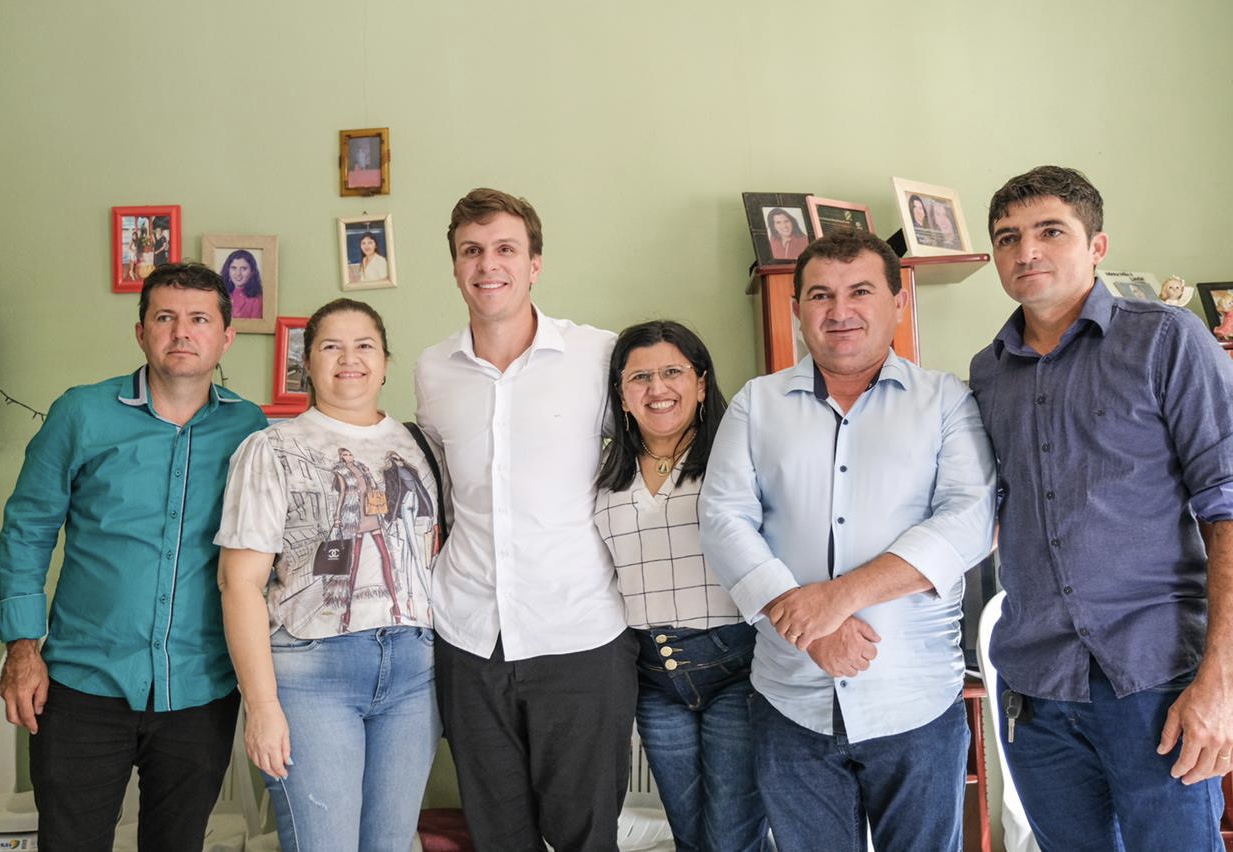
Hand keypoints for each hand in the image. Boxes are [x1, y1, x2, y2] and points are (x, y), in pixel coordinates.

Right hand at [0, 640, 48, 733]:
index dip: (31, 725)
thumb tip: (38, 711)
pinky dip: (13, 703)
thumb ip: (41, 699)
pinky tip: (20, 699)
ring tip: (27, 710)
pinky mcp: (0, 688)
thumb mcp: (44, 682)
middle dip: (21, 723)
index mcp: (22, 694)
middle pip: (12, 717)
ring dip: (17, 713)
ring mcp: (3, 691)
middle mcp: (9, 695)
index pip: (26, 716)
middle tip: (30, 723)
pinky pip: (6, 700)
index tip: (34, 729)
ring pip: (8, 709)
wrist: (21, 653)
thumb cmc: (33, 664)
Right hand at [244, 700, 291, 778]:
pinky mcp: (247, 743)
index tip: (284, 774)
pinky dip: (257, 762)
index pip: (276, 766)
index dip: (281, 772)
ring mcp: (253, 746)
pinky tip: (261, 761)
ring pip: (258, 764)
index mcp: (272, 746)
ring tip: (271, 770)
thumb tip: (288, 760)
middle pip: (266, 768)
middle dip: (273, 773)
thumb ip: (286, 748)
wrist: (260, 707)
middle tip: (278, 774)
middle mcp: (261, 748)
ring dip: (265, 769)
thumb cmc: (274, 716)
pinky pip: (251, 757)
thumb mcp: (285, 732)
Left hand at [767, 583, 851, 650]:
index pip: (773, 616)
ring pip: (789, 639)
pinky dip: (803, 645)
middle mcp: (792, 614)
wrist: (838, 597)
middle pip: (780, 630)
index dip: (776, 622)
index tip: (780, 623)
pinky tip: (806, 641)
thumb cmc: (824, 593)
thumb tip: (789, 606)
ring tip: (799, 637)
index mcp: (789, 603)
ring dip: (794, 639)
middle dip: (785, 632)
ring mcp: (801, 624)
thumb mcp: (802, 592)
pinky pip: (800, 645)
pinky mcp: (811, 633)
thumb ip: (793, 601)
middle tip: (790, 632)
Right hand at [804, 618, 880, 676]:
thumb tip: (877, 639)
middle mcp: (850, 657)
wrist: (811, 631)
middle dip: (862, 658)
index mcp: (857, 645)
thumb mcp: (853, 622)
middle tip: (855, 652)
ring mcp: (840, 664)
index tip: (864, 648)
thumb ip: (867, 631)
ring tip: (846, 656)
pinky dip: (840, 669)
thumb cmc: (831, 626)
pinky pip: (841, 675)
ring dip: (852, 665)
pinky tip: (838, 660)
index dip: (869, 650)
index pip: (873, 654)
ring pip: (854, 672)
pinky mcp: (830, 669)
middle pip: (865, 665)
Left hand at [1157, 669, 1232, 783]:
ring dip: (1209, 775)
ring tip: (1200, 776)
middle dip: (1193, 777)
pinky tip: (1216, 769)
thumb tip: (1162, 751)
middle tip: (1186, 780)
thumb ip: (1168, 734)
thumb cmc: (1196, 696)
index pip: (1187, 762)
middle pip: (1204, 769)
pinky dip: (1224, 769)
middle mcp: (1215, 741)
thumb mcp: (1176, 712)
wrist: (1221, 684)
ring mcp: (1230, 741)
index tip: (1174, 774)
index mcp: (1197, 735)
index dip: (1179, 770)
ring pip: (1220, 768)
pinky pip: (1232, 762)